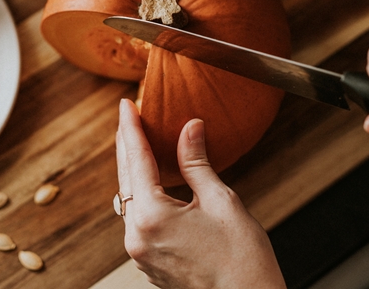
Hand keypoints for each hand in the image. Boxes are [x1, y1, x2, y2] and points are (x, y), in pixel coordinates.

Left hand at [116, 98, 284, 288]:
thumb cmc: (242, 260)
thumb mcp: (221, 201)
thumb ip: (197, 163)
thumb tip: (190, 129)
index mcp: (152, 217)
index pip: (137, 159)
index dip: (131, 128)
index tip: (126, 106)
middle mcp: (137, 236)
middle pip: (126, 178)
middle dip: (128, 146)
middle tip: (131, 119)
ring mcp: (140, 252)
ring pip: (129, 199)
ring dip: (134, 172)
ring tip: (140, 146)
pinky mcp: (148, 262)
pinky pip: (137, 219)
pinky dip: (142, 197)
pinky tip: (153, 185)